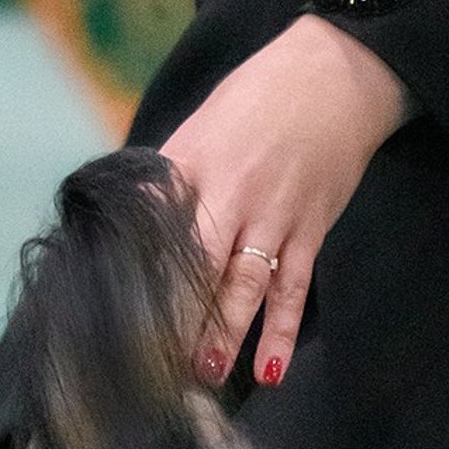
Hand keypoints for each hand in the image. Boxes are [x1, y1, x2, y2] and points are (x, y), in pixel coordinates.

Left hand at [159, 13, 410, 389]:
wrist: (333, 75)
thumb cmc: (255, 99)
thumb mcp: (197, 126)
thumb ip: (167, 179)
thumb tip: (130, 221)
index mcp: (189, 166)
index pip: (155, 231)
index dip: (137, 275)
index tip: (116, 317)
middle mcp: (229, 194)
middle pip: (197, 265)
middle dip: (176, 316)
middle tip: (155, 364)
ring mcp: (273, 215)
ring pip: (245, 285)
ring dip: (225, 333)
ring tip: (205, 372)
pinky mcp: (309, 229)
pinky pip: (294, 288)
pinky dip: (283, 331)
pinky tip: (271, 369)